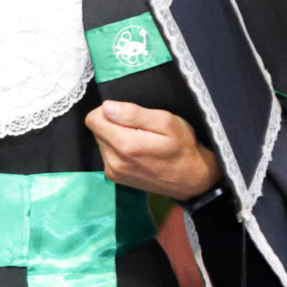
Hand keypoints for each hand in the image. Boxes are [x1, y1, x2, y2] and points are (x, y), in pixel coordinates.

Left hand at [85, 102, 221, 199]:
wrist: (192, 180)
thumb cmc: (184, 147)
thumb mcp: (166, 122)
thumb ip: (134, 114)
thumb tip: (107, 107)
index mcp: (125, 146)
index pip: (93, 119)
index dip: (107, 110)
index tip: (127, 113)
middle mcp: (114, 161)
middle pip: (96, 130)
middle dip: (113, 123)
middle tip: (139, 127)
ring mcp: (113, 172)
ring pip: (101, 141)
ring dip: (115, 135)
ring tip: (140, 138)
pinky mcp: (115, 177)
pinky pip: (106, 153)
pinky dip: (117, 147)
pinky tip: (137, 150)